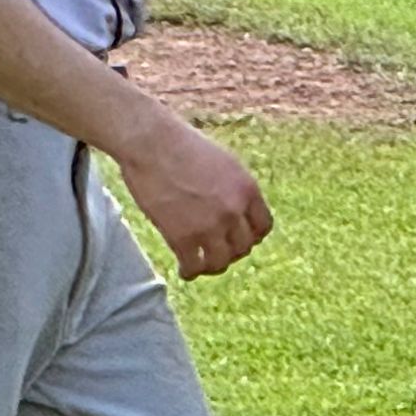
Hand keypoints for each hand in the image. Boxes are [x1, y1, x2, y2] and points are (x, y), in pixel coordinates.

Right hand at [118, 115, 272, 277]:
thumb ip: (234, 188)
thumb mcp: (223, 163)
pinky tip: (184, 271)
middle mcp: (234, 210)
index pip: (263, 226)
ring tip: (202, 265)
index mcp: (247, 189)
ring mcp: (209, 226)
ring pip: (221, 262)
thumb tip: (237, 210)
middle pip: (243, 247)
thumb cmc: (182, 146)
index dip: (252, 236)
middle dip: (232, 252)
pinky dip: (190, 272)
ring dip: (212, 266)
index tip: (240, 239)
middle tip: (218, 252)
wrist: (152, 144)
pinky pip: (194, 266)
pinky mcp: (182, 237)